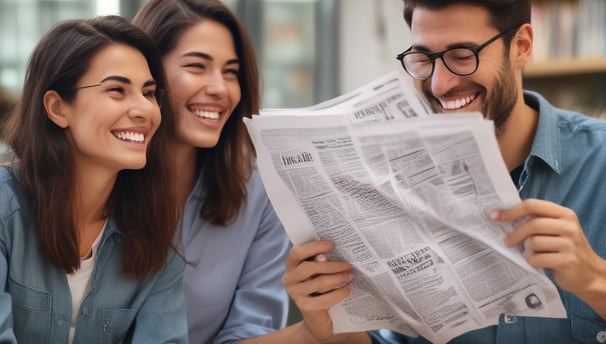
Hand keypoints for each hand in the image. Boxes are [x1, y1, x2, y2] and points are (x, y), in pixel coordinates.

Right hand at [283, 240, 355, 342]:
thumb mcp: (318, 272)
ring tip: (349, 276)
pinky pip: (324, 299)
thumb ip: (320, 262)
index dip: (313, 247)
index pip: (296, 252)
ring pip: (318, 282)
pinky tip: (347, 290)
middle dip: (331, 265)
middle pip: (309, 267)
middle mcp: (289, 279)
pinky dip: (338, 294)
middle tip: (348, 265)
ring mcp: (295, 294)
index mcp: (291, 266)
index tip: (331, 244)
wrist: (317, 317)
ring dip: (337, 278)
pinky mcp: (305, 307)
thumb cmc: (319, 287)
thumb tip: (326, 256)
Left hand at [492, 199, 605, 313]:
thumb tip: (502, 217)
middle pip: (532, 224)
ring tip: (533, 254)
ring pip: (533, 242)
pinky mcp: (567, 261)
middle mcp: (569, 226)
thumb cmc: (564, 249)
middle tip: (507, 242)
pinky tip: (539, 263)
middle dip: (515, 234)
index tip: (495, 217)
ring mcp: (570, 244)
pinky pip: (537, 259)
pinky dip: (533, 262)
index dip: (511, 211)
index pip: (532, 205)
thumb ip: (536, 221)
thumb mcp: (555, 230)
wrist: (589, 274)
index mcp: (564, 214)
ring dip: (527, 250)